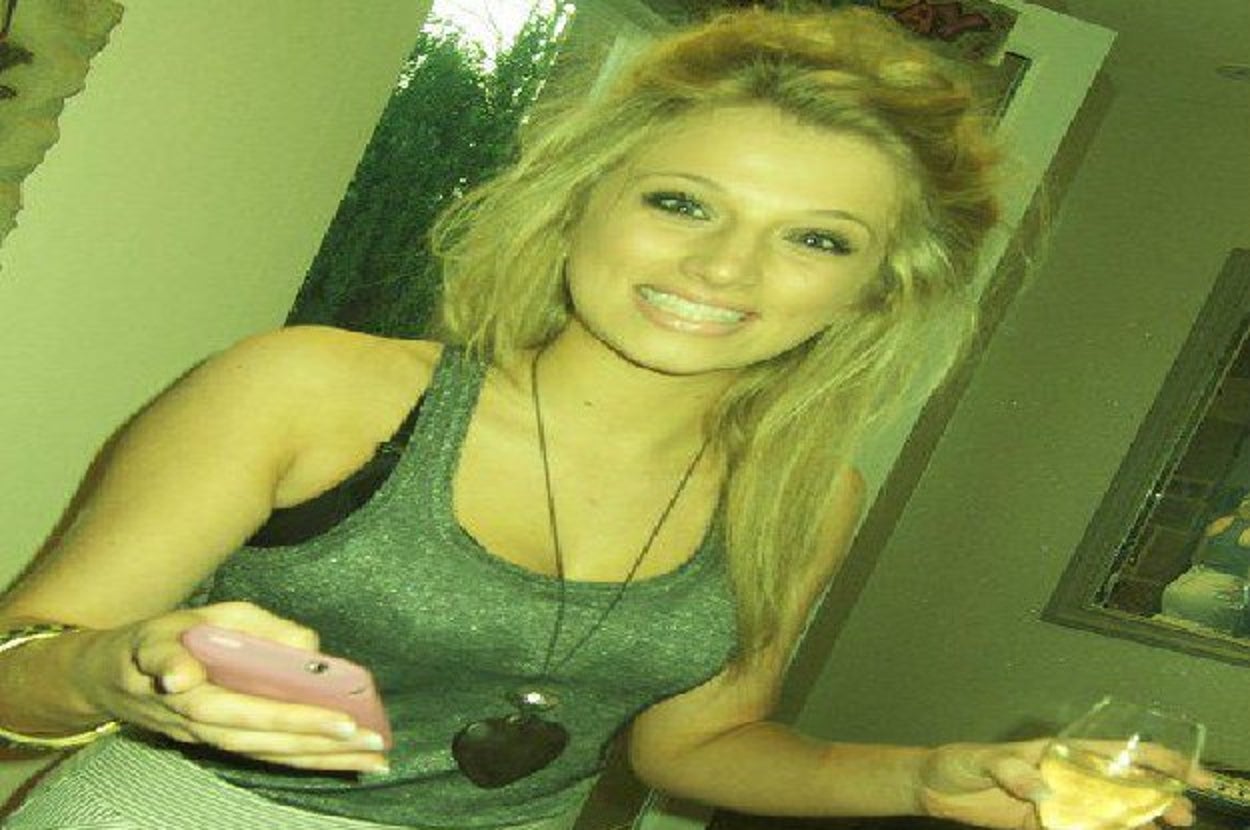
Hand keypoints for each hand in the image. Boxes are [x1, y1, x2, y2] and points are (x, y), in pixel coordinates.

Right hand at [71, 601, 388, 772]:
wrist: (106, 675)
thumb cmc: (163, 636)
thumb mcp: (200, 614)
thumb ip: (252, 625)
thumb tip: (304, 644)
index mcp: (190, 689)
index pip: (246, 710)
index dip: (292, 717)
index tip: (340, 719)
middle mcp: (198, 724)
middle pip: (264, 741)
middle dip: (321, 744)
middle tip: (373, 743)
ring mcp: (207, 740)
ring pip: (268, 755)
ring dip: (322, 761)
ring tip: (374, 760)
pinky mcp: (217, 744)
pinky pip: (264, 756)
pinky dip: (305, 761)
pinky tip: (344, 762)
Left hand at [918, 740, 1208, 829]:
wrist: (933, 789)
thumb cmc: (958, 762)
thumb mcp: (980, 759)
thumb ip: (1009, 769)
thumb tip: (1043, 790)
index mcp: (1058, 752)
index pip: (1115, 752)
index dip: (1155, 759)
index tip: (1189, 772)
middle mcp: (1066, 777)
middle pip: (1122, 786)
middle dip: (1159, 797)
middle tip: (1184, 815)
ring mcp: (1059, 804)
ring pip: (1110, 814)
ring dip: (1140, 822)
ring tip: (1170, 829)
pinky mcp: (1045, 827)